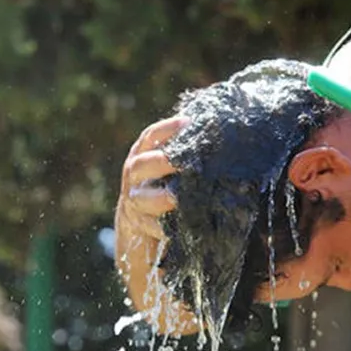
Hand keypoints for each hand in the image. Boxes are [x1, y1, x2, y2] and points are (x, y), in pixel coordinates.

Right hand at [117, 116, 186, 239]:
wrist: (136, 224)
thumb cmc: (162, 187)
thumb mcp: (166, 167)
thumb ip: (183, 152)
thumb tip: (215, 130)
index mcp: (142, 155)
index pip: (151, 137)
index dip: (168, 128)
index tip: (189, 122)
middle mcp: (135, 177)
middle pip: (142, 166)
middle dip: (161, 162)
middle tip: (179, 162)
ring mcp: (135, 201)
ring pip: (143, 198)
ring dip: (160, 198)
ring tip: (175, 199)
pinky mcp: (141, 226)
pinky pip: (151, 226)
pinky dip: (164, 227)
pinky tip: (178, 228)